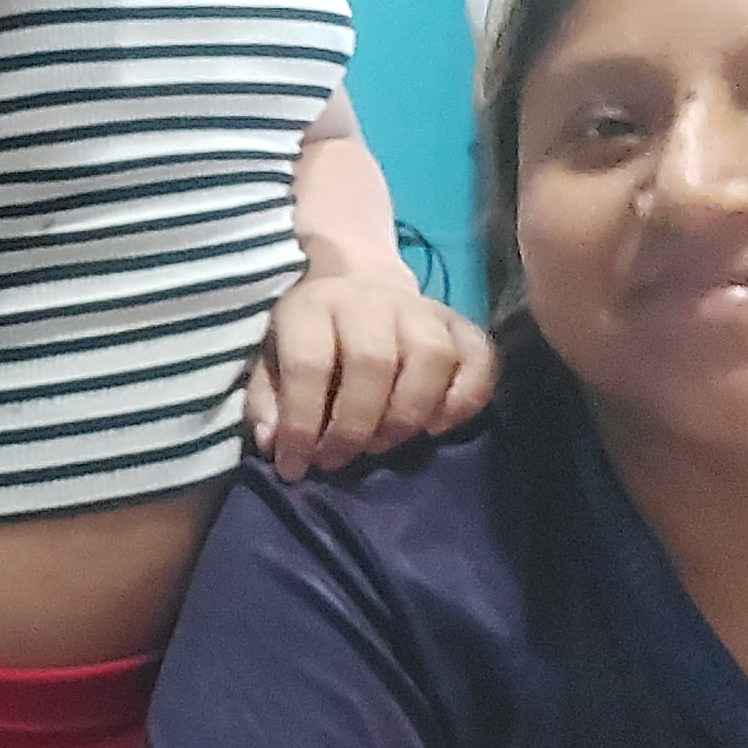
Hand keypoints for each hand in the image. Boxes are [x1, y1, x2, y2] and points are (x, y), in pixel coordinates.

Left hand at [246, 277, 496, 478]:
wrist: (355, 282)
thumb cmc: (309, 335)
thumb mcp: (271, 358)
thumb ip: (268, 399)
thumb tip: (273, 442)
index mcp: (314, 304)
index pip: (310, 364)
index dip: (301, 424)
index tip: (295, 466)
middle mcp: (370, 299)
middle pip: (374, 362)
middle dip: (356, 426)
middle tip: (340, 459)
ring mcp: (420, 307)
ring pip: (432, 358)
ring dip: (408, 415)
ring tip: (384, 444)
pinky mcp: (457, 320)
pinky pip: (479, 355)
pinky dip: (467, 396)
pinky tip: (439, 427)